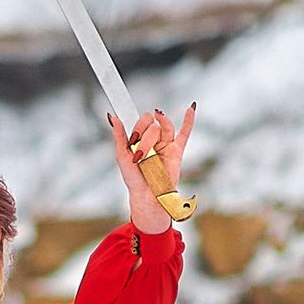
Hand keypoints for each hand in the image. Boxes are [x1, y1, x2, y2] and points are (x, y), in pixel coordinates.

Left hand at [111, 101, 195, 234]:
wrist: (146, 195)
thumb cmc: (134, 178)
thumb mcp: (121, 155)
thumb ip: (119, 136)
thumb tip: (112, 117)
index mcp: (141, 137)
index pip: (142, 121)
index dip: (138, 126)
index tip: (133, 139)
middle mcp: (153, 138)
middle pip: (153, 125)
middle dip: (144, 136)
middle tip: (139, 153)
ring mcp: (166, 143)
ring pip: (164, 127)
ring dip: (154, 137)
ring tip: (148, 151)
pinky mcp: (177, 151)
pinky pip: (185, 133)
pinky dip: (189, 121)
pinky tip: (190, 109)